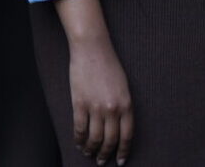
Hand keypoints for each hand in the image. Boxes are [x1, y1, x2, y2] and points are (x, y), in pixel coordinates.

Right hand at [66, 35, 133, 164]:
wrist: (92, 49)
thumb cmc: (109, 65)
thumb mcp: (124, 87)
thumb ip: (122, 107)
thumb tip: (118, 127)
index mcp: (126, 104)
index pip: (126, 136)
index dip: (123, 151)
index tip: (120, 161)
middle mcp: (112, 109)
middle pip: (110, 140)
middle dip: (106, 154)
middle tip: (102, 161)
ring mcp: (95, 107)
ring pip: (94, 138)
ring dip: (91, 149)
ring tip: (88, 154)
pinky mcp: (80, 103)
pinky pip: (79, 129)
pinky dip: (78, 140)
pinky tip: (78, 143)